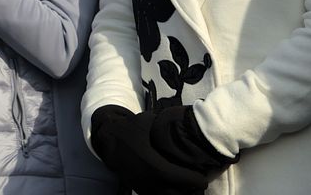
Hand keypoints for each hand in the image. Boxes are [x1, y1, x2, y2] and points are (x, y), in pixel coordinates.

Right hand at [89, 105, 213, 194]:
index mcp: (157, 167)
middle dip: (192, 189)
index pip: (186, 180)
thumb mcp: (146, 122)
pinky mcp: (141, 190)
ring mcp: (146, 188)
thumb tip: (182, 123)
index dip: (198, 179)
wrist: (107, 141)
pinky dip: (169, 193)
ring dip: (182, 192)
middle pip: (182, 193)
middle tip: (199, 181)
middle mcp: (153, 181)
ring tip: (189, 185)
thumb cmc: (128, 130)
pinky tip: (174, 186)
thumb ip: (164, 125)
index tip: (204, 176)